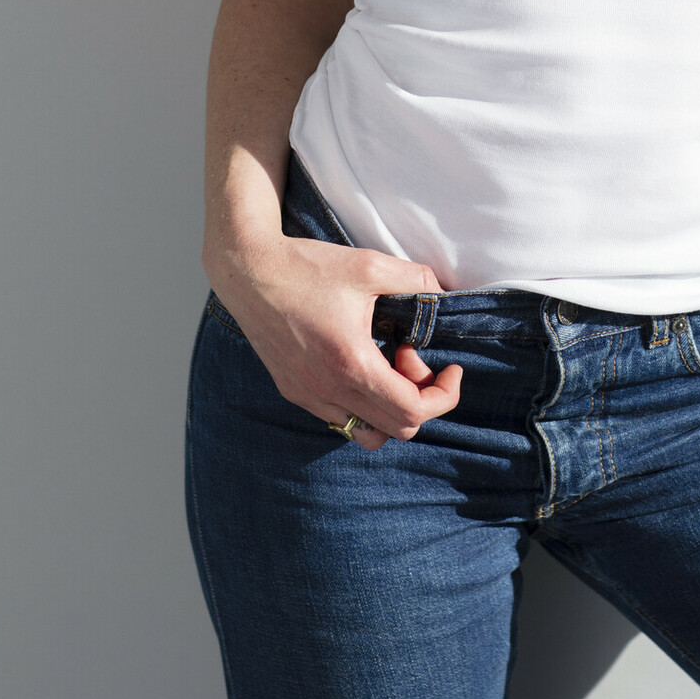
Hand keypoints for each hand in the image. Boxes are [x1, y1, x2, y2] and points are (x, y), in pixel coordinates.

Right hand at [203, 231, 461, 450]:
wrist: (248, 271)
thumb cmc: (308, 267)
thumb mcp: (370, 265)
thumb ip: (416, 279)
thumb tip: (443, 293)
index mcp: (351, 364)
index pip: (412, 412)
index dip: (444, 396)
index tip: (451, 368)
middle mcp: (327, 390)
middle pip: (395, 429)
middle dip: (419, 396)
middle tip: (410, 352)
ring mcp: (308, 396)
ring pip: (367, 433)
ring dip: (390, 407)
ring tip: (386, 362)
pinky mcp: (294, 391)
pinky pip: (340, 419)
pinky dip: (363, 403)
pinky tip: (360, 362)